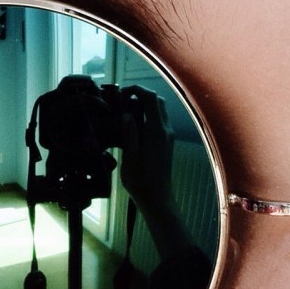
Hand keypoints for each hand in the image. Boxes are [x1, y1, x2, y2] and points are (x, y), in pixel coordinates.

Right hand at [118, 85, 173, 211]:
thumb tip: (127, 113)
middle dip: (141, 95)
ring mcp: (168, 137)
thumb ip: (129, 133)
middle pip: (158, 101)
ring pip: (160, 111)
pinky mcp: (166, 144)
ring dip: (145, 106)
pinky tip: (133, 126)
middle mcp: (166, 131)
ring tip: (126, 112)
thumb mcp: (130, 157)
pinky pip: (159, 122)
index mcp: (156, 132)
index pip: (150, 98)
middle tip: (123, 100)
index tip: (121, 93)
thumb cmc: (141, 181)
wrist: (157, 199)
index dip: (136, 90)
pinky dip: (148, 117)